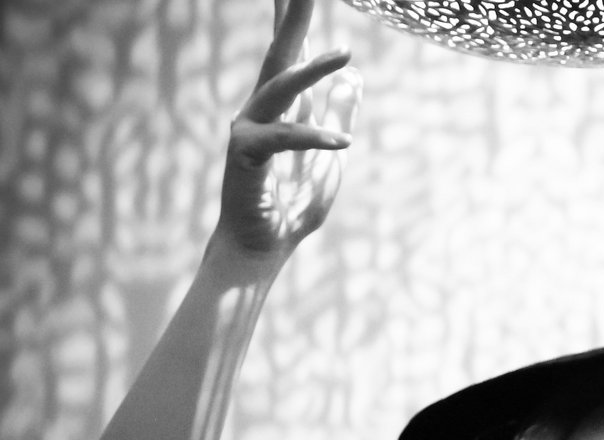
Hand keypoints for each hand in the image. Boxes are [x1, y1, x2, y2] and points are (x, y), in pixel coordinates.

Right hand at [215, 0, 361, 261]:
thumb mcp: (331, 159)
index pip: (291, 52)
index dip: (296, 18)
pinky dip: (315, 138)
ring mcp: (250, 128)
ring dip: (314, 69)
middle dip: (294, 17)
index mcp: (283, 107)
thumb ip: (338, 115)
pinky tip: (344, 141)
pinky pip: (285, 139)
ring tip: (347, 52)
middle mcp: (262, 109)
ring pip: (281, 87)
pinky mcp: (246, 154)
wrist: (262, 248)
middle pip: (281, 53)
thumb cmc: (292, 206)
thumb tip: (353, 78)